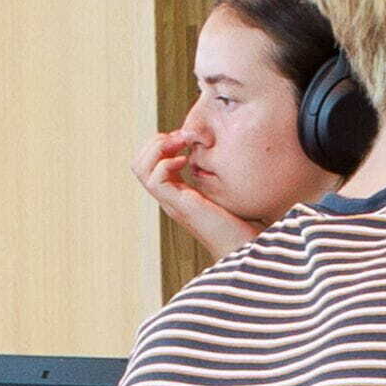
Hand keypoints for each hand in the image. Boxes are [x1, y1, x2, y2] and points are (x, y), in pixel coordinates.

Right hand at [139, 117, 242, 263]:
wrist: (247, 249)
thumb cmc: (243, 222)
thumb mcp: (229, 189)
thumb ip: (220, 173)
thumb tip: (225, 149)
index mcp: (178, 192)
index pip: (149, 162)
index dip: (162, 142)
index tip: (185, 136)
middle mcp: (170, 196)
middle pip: (138, 163)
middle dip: (156, 141)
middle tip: (182, 138)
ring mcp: (172, 202)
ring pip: (140, 168)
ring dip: (158, 148)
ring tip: (181, 146)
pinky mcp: (180, 206)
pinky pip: (155, 179)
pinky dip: (166, 163)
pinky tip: (185, 162)